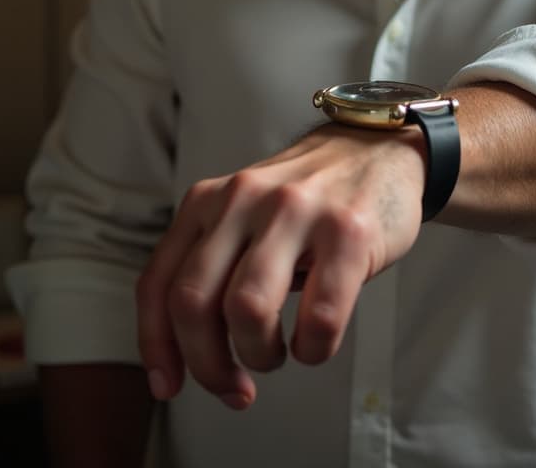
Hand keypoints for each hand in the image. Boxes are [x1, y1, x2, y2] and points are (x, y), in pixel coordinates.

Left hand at [136, 124, 424, 409]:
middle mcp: (244, 200)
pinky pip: (318, 316)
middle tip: (234, 386)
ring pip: (246, 310)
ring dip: (258, 355)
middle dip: (208, 364)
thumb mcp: (244, 214)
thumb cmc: (308, 200)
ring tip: (277, 355)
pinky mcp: (348, 230)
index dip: (157, 347)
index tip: (169, 386)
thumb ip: (212, 263)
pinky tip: (315, 342)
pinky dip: (312, 349)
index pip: (158, 284)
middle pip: (193, 302)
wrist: (378, 148)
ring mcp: (297, 211)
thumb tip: (186, 354)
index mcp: (208, 200)